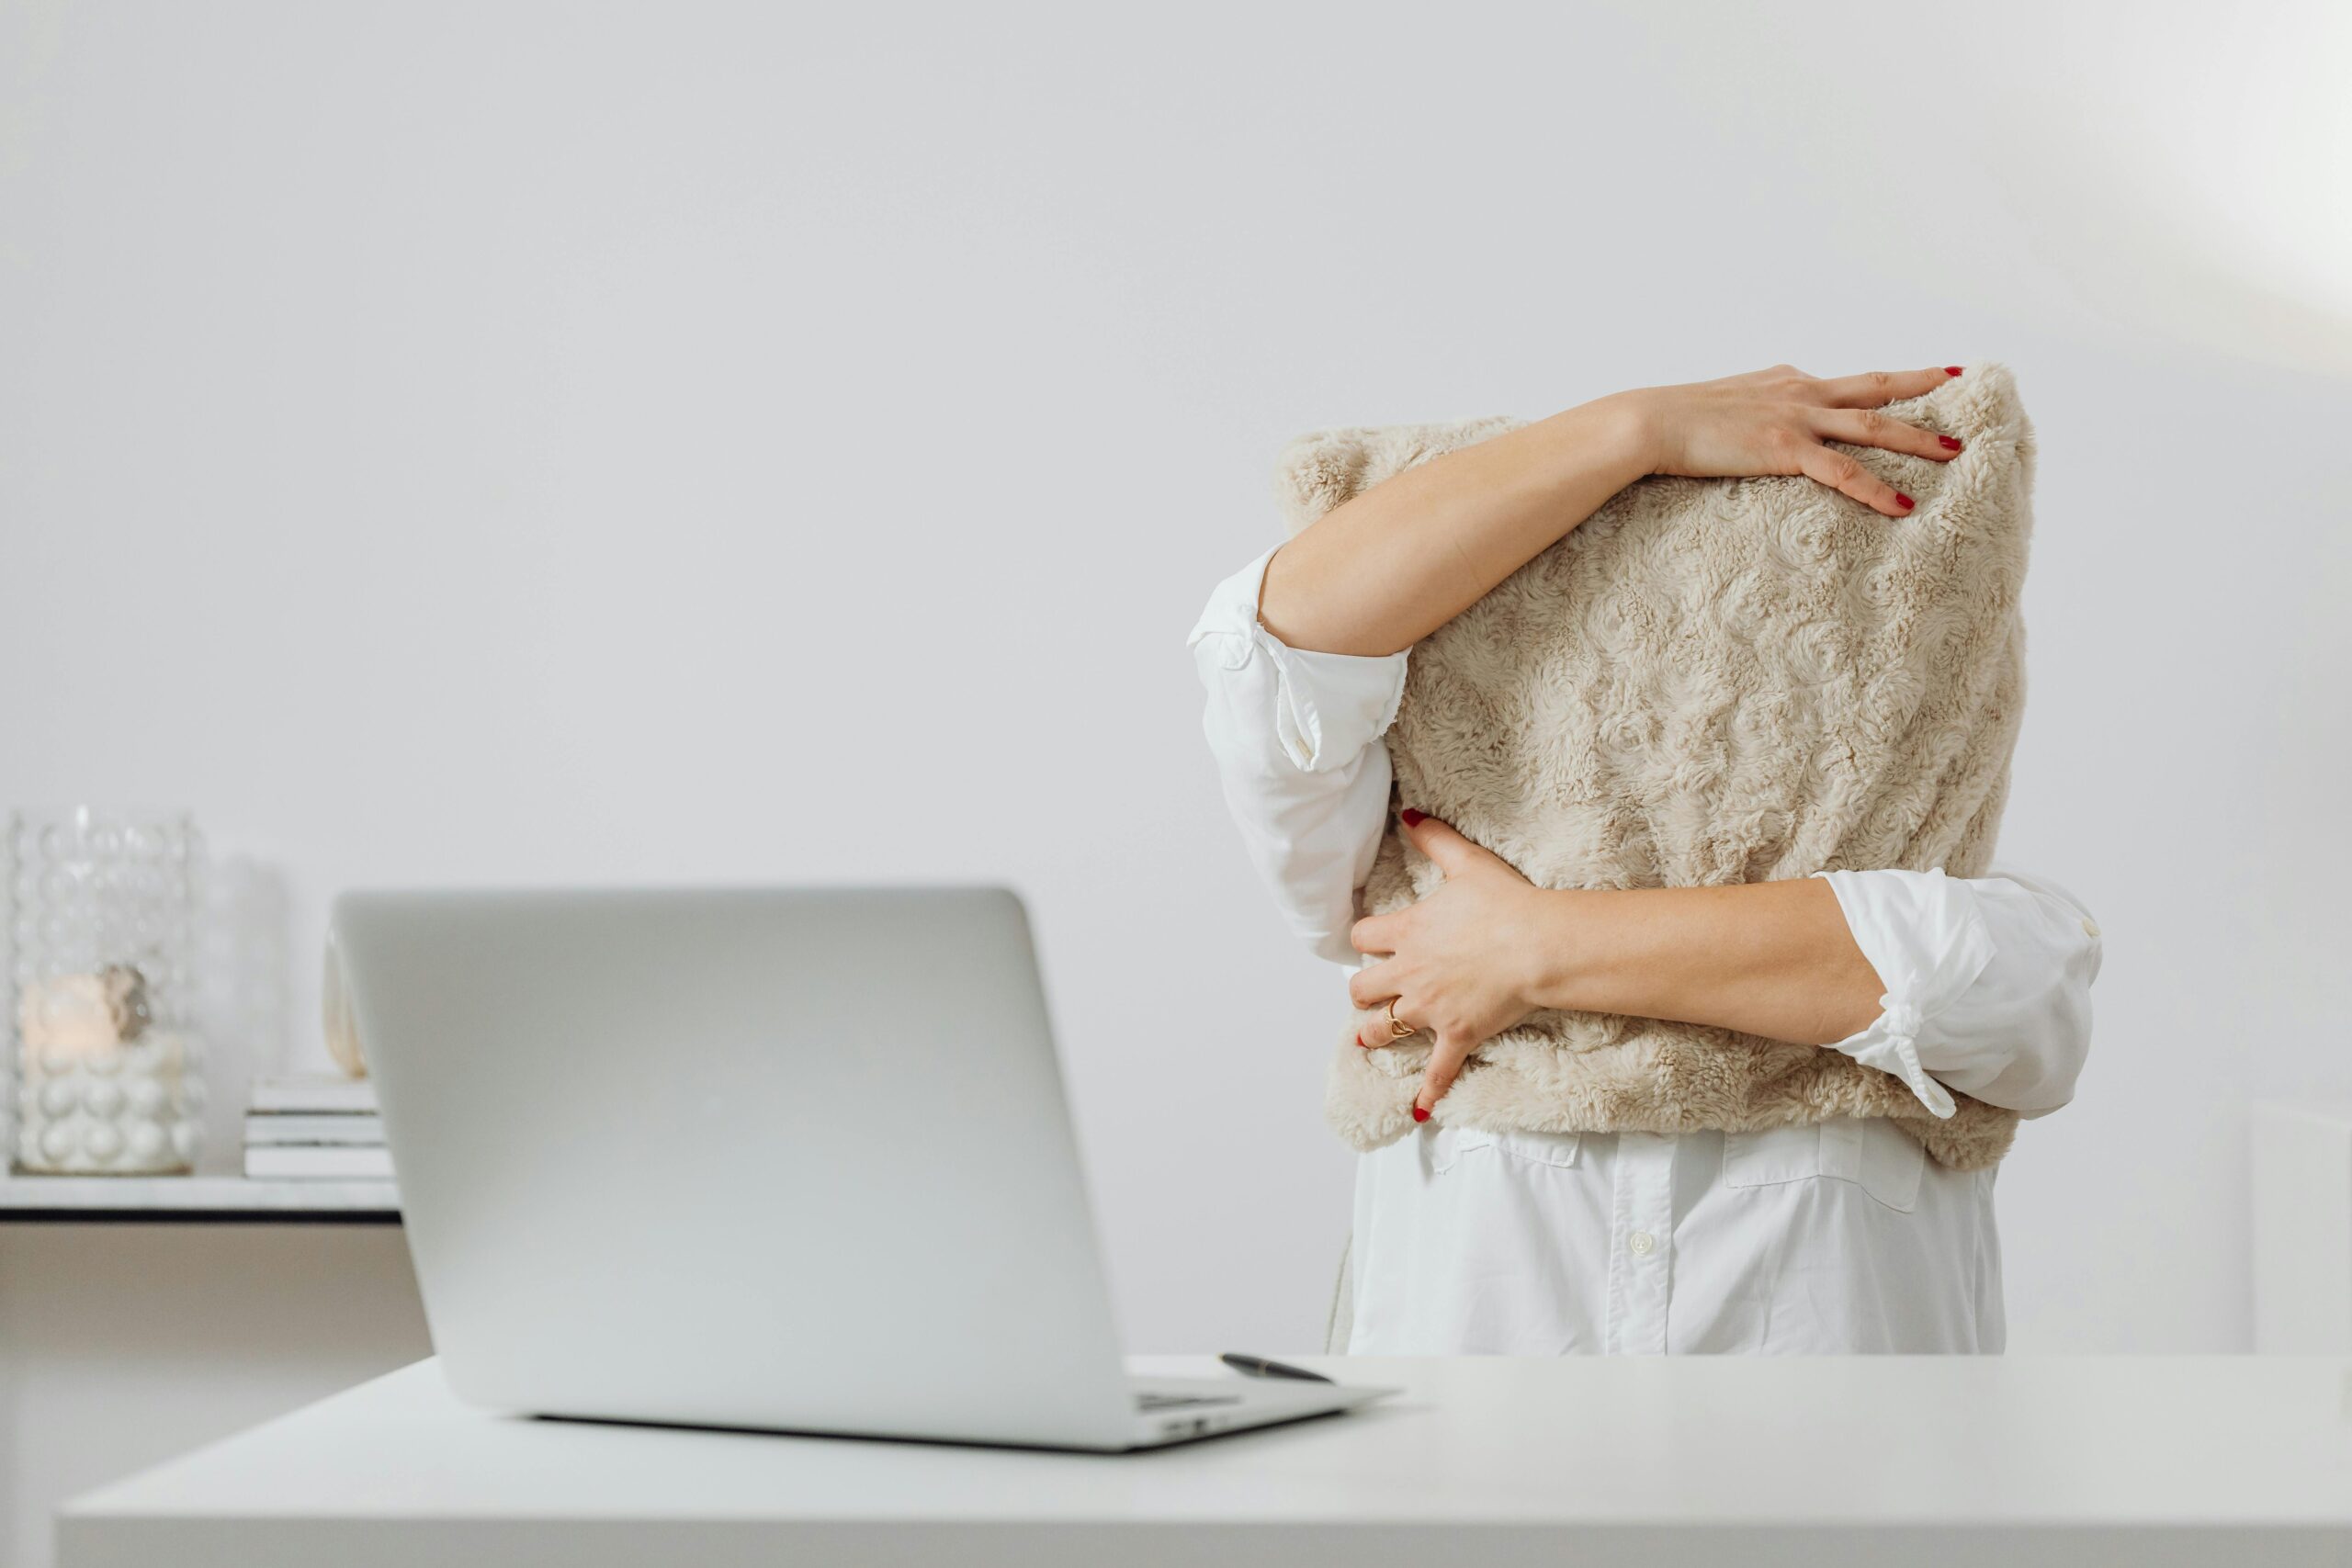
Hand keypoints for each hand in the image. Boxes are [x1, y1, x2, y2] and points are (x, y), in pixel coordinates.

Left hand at [1347, 810, 1558, 1118]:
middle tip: (1368, 992)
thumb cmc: (1506, 903)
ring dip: (1374, 1033)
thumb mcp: (1467, 863)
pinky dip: (1427, 1091)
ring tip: (1370, 1037)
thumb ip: (1434, 838)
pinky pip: (1436, 1070)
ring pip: (1382, 1029)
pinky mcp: (1456, 1035)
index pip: (1362, 937)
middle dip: (1361, 991)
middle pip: (1360, 988)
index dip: (1364, 940)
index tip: (1370, 942)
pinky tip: (1418, 1110)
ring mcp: (1430, 1008)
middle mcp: (1409, 973)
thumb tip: (1409, 814)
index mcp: (1407, 932)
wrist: (1538, 945)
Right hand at [1604, 363, 1965, 518]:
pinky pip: (1842, 472)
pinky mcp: (1784, 448)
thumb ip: (1749, 413)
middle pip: (1875, 389)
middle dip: (1922, 387)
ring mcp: (1795, 417)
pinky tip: (1903, 505)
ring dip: (1917, 437)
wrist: (1647, 422)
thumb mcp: (1721, 406)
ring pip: (1873, 425)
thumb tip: (1751, 431)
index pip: (1846, 383)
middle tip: (1960, 385)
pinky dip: (1876, 488)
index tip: (1918, 378)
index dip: (1886, 382)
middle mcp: (1799, 391)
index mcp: (1785, 380)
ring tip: (1955, 451)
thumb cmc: (1671, 421)